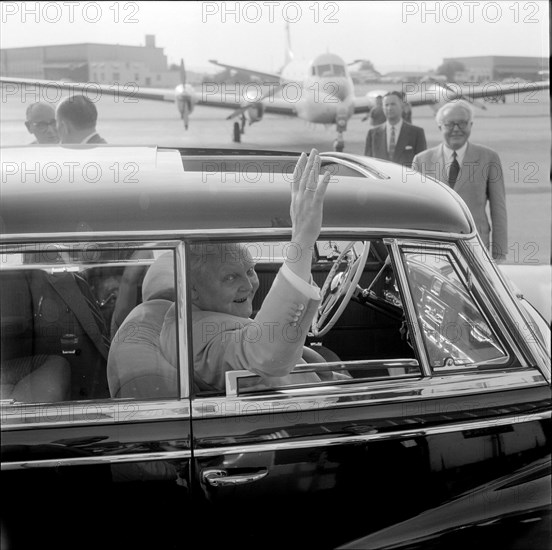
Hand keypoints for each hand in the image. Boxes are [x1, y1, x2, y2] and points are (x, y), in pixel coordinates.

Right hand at [287, 149, 329, 279]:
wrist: (300, 239)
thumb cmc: (301, 227)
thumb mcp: (296, 211)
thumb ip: (297, 200)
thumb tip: (298, 194)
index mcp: (294, 198)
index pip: (295, 178)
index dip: (299, 165)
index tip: (302, 155)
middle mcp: (299, 197)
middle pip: (303, 176)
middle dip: (308, 162)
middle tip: (313, 151)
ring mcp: (306, 202)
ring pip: (310, 181)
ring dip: (315, 168)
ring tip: (319, 157)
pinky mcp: (315, 207)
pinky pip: (319, 192)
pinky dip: (323, 182)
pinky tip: (327, 174)